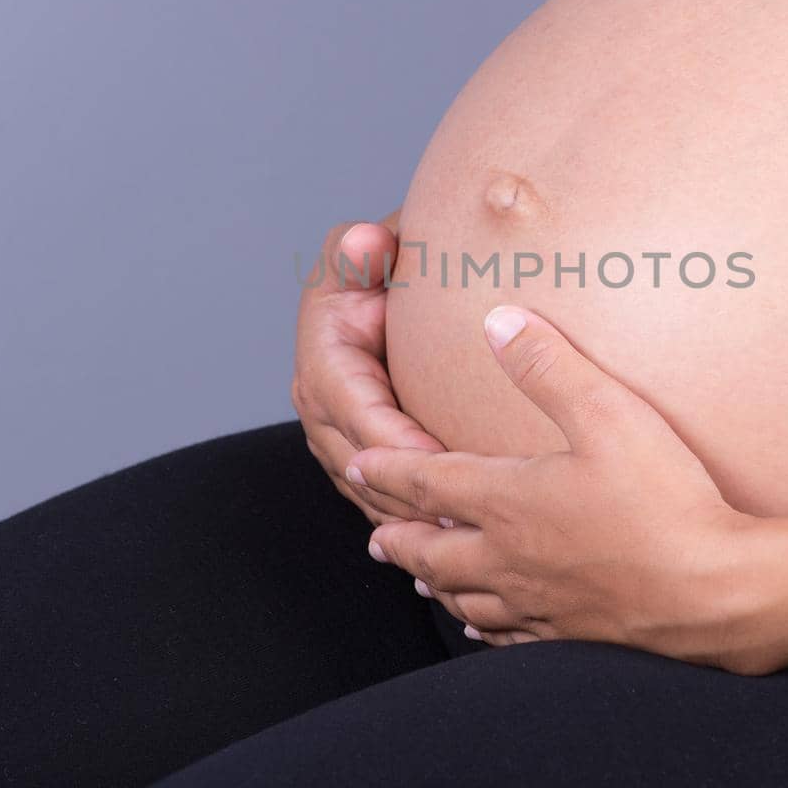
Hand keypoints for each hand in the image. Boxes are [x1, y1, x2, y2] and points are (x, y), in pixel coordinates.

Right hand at [291, 212, 444, 525]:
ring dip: (412, 521)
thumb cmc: (383, 264)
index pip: (357, 411)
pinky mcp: (362, 460)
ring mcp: (339, 441)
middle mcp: (323, 408)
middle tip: (463, 517)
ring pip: (372, 495)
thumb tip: (369, 243)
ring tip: (464, 538)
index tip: (441, 459)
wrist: (386, 287)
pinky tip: (457, 544)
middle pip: (362, 466)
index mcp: (324, 360)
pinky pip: (385, 502)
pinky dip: (415, 526)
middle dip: (408, 496)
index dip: (396, 440)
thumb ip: (364, 247)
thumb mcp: (369, 247)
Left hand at [346, 305, 776, 673]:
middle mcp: (509, 557)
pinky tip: (484, 625)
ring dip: (433, 582)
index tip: (358, 466)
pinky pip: (508, 633)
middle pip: (433, 550)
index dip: (388, 471)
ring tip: (416, 580)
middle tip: (374, 534)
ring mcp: (538, 603)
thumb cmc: (664, 502)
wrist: (715, 593)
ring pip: (464, 595)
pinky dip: (483, 624)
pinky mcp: (571, 634)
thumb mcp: (608, 414)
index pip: (428, 483)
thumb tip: (498, 320)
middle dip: (399, 536)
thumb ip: (548, 365)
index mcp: (508, 502)